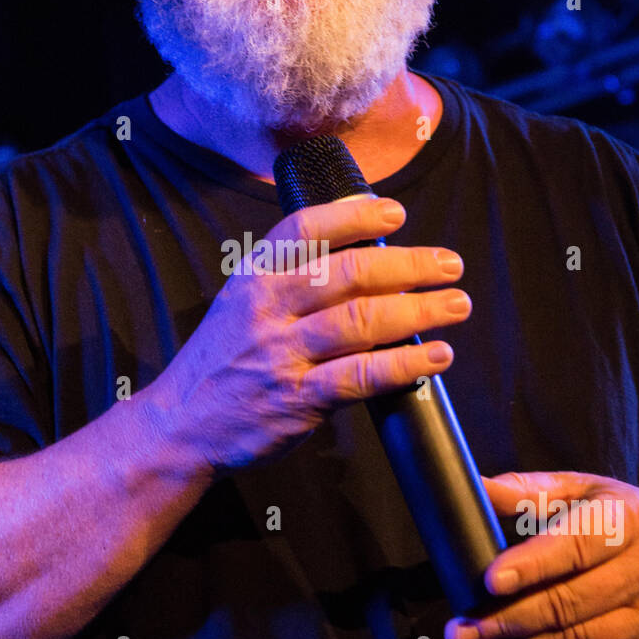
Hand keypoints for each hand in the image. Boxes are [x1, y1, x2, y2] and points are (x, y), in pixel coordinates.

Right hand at [145, 196, 470, 473]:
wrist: (181, 425)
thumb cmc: (225, 360)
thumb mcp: (244, 301)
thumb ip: (293, 272)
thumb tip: (366, 237)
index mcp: (254, 276)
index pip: (306, 230)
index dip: (355, 215)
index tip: (395, 213)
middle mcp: (267, 310)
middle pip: (348, 273)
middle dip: (409, 265)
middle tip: (450, 264)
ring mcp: (282, 356)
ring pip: (361, 321)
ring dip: (419, 310)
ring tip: (456, 304)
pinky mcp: (298, 401)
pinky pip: (361, 377)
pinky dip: (405, 364)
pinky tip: (435, 355)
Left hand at [443, 470, 638, 638]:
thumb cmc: (618, 516)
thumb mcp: (580, 490)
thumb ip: (525, 490)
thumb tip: (473, 488)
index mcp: (625, 522)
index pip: (575, 547)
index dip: (531, 567)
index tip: (489, 582)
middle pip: (571, 603)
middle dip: (509, 619)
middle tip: (462, 629)